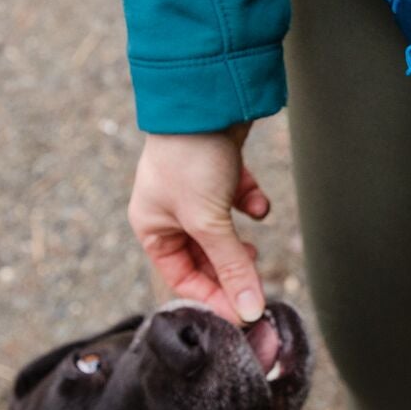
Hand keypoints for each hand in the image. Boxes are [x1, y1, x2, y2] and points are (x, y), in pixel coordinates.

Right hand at [128, 124, 269, 323]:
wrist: (206, 96)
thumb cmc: (190, 159)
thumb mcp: (209, 221)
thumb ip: (232, 266)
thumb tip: (250, 309)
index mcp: (152, 226)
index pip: (181, 277)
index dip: (212, 296)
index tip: (242, 312)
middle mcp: (170, 211)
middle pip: (204, 257)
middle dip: (230, 268)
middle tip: (255, 282)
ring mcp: (195, 190)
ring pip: (222, 231)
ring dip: (240, 242)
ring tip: (254, 249)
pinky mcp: (219, 171)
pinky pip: (236, 200)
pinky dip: (250, 204)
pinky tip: (258, 204)